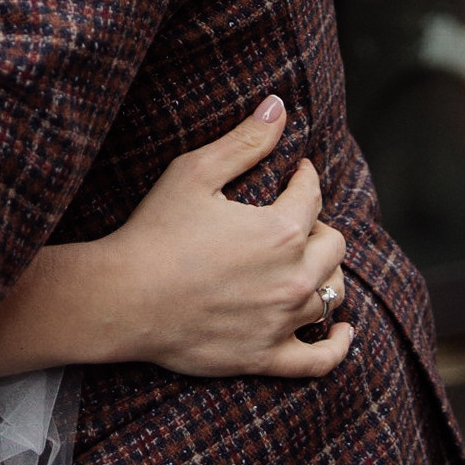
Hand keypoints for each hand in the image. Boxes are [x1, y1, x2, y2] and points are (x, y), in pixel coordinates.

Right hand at [0, 97, 351, 381]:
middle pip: (332, 245)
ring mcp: (282, 322)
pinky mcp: (266, 357)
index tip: (294, 172)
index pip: (312, 195)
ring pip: (332, 294)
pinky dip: (338, 344)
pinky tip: (341, 331)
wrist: (122, 300)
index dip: (303, 178)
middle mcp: (294, 278)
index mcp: (282, 231)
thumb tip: (279, 105)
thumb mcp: (195, 173)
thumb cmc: (154, 231)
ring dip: (324, 273)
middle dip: (317, 224)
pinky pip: (321, 360)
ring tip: (307, 263)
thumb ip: (245, 141)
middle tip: (293, 219)